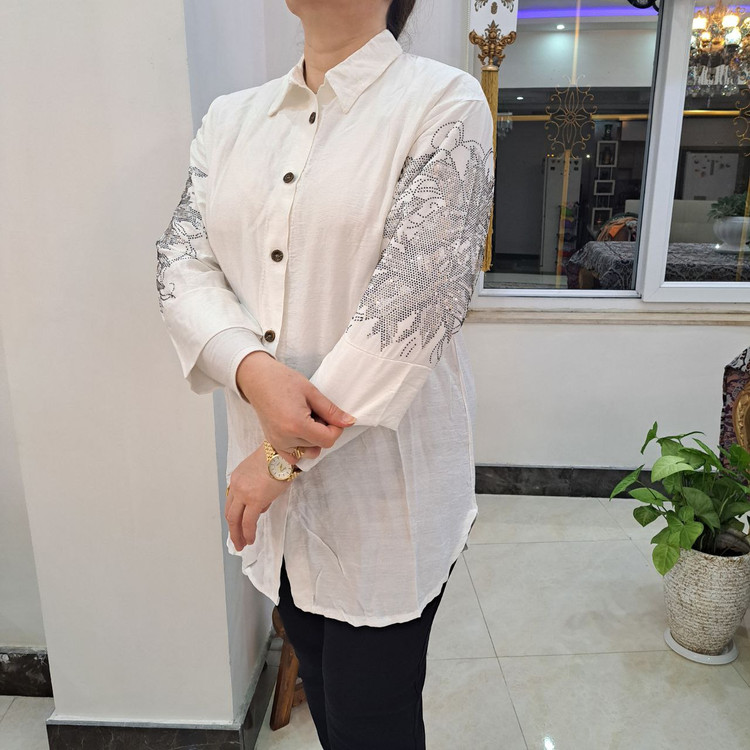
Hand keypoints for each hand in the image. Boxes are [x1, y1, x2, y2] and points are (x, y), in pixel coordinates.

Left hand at [225, 444, 289, 551]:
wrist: (282, 452)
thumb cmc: (277, 458)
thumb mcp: (262, 472)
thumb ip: (258, 489)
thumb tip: (261, 506)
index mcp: (237, 477)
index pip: (232, 501)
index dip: (234, 515)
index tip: (237, 524)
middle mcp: (236, 486)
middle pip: (230, 512)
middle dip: (232, 529)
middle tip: (236, 540)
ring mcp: (243, 494)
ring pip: (235, 520)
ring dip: (238, 534)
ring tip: (242, 544)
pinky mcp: (254, 500)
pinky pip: (248, 522)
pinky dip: (247, 533)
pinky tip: (250, 539)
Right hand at [235, 351, 356, 464]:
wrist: (258, 380)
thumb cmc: (283, 381)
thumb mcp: (312, 392)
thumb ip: (331, 411)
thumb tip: (349, 422)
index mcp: (296, 425)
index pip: (328, 440)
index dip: (336, 428)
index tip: (332, 416)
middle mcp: (285, 439)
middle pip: (319, 446)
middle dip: (323, 432)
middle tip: (315, 413)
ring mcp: (278, 443)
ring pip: (308, 452)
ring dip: (313, 440)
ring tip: (306, 420)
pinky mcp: (273, 444)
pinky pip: (294, 456)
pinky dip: (301, 447)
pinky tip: (299, 430)